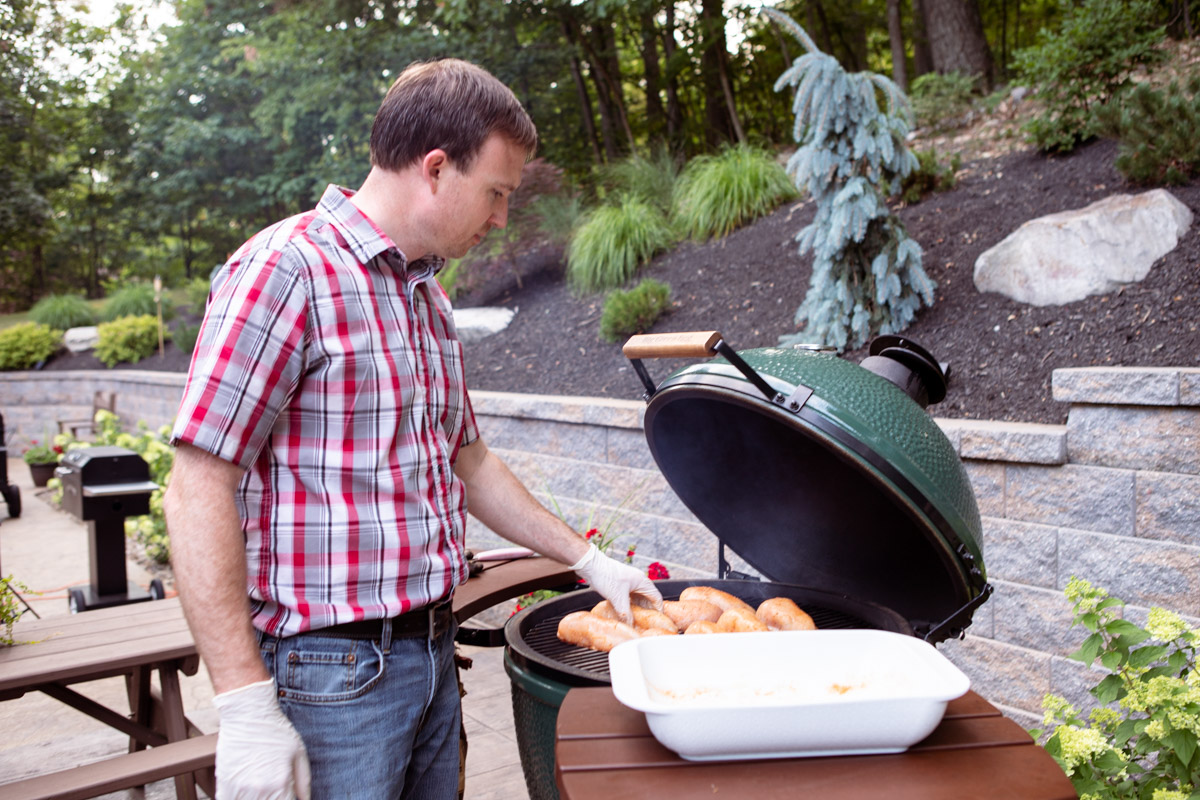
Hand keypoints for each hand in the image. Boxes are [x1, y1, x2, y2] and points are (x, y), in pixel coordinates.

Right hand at [212, 678, 310, 799]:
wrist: (247, 714)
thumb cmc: (276, 731)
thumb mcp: (299, 753)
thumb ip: (304, 782)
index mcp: (280, 785)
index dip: (289, 799)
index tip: (289, 793)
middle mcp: (259, 792)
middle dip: (276, 798)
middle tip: (276, 786)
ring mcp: (238, 791)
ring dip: (259, 799)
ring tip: (264, 785)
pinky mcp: (223, 787)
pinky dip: (239, 799)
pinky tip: (247, 790)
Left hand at [571, 543, 663, 623]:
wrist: (590, 565)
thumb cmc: (606, 576)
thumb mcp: (617, 598)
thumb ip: (625, 613)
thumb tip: (630, 625)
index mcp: (642, 581)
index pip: (656, 597)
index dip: (659, 609)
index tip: (659, 620)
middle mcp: (638, 580)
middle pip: (648, 597)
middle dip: (649, 610)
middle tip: (648, 622)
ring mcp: (629, 581)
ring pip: (638, 597)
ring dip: (639, 607)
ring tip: (638, 619)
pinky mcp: (621, 583)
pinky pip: (630, 595)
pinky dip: (630, 604)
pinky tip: (626, 611)